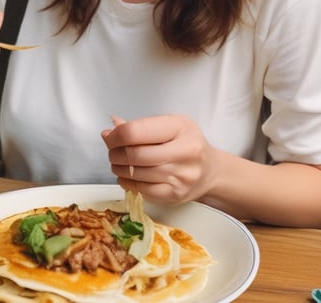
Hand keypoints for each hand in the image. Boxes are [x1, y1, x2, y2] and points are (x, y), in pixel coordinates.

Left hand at [102, 115, 218, 204]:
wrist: (211, 170)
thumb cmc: (187, 144)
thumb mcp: (168, 126)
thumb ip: (140, 126)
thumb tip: (111, 128)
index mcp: (179, 127)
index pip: (135, 132)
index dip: (115, 136)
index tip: (109, 137)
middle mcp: (184, 151)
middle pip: (134, 155)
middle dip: (115, 154)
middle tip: (112, 152)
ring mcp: (181, 175)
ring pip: (136, 174)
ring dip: (119, 169)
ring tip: (119, 163)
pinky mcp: (176, 194)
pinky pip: (142, 190)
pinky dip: (128, 183)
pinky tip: (128, 176)